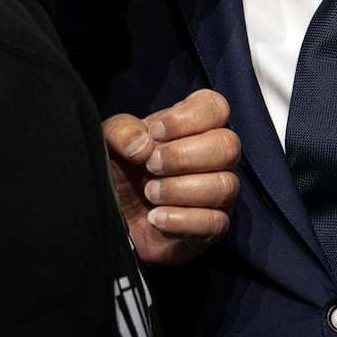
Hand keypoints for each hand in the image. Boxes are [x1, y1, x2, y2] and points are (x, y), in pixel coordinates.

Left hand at [102, 88, 240, 266]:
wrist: (110, 220)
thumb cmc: (117, 174)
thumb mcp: (107, 143)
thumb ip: (121, 131)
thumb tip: (145, 145)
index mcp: (192, 129)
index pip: (216, 108)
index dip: (189, 117)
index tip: (156, 132)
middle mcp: (212, 159)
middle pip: (228, 146)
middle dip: (184, 156)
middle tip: (151, 166)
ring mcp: (216, 194)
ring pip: (225, 186)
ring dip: (180, 189)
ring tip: (150, 193)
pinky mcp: (210, 229)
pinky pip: (215, 222)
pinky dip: (182, 220)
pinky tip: (155, 218)